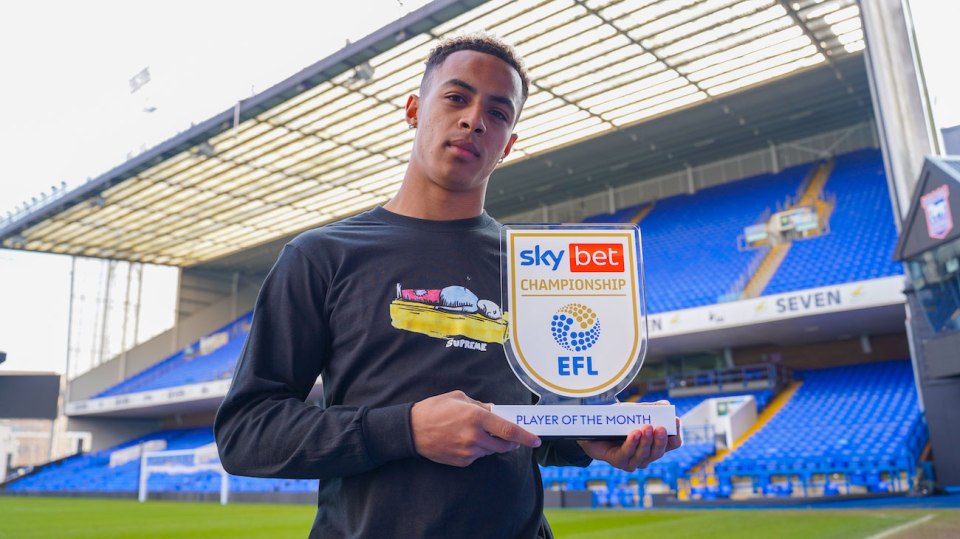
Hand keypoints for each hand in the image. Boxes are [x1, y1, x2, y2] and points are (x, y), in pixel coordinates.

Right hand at [410, 390, 541, 466]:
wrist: (412, 430)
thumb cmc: (434, 409)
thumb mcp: (459, 398)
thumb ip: (481, 406)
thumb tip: (495, 412)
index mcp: (476, 417)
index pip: (508, 430)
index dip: (525, 436)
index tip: (536, 440)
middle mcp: (475, 436)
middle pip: (504, 445)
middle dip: (511, 442)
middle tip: (511, 437)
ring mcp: (468, 451)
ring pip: (491, 451)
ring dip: (492, 444)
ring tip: (477, 433)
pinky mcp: (462, 461)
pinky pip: (478, 456)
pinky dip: (478, 449)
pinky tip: (465, 440)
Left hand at [577, 404, 681, 471]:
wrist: (594, 427)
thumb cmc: (619, 421)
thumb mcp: (637, 411)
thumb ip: (651, 408)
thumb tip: (666, 405)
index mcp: (654, 444)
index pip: (672, 443)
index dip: (676, 434)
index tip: (675, 420)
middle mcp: (646, 456)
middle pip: (658, 452)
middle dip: (660, 440)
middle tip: (661, 427)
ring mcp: (632, 461)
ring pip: (644, 456)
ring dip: (646, 442)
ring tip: (646, 427)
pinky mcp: (618, 461)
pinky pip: (627, 455)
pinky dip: (632, 444)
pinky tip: (634, 433)